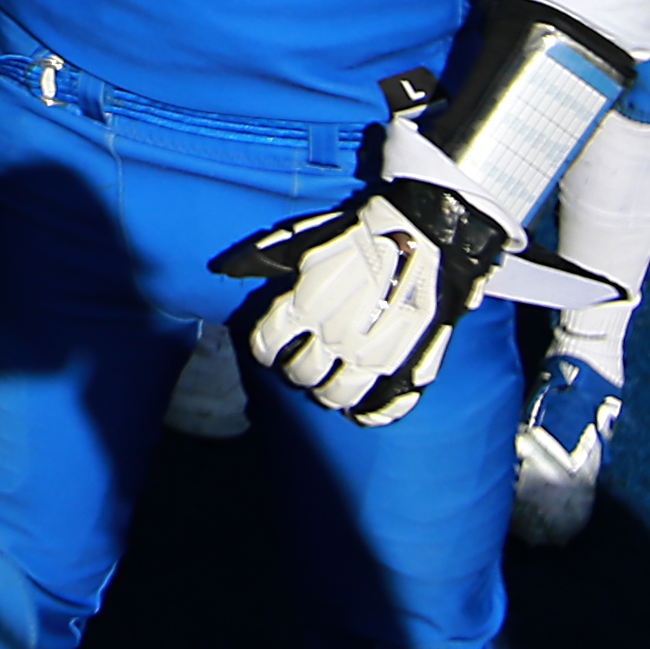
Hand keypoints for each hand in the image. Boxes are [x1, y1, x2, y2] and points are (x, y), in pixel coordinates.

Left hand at [213, 182, 498, 421]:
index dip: (264, 347)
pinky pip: (385, 407)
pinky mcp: (408, 364)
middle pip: (301, 374)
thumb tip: (225, 268)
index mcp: (306, 305)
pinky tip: (360, 412)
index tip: (268, 347)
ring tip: (326, 385)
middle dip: (294, 368)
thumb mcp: (306, 240)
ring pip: (337, 395)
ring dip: (326, 393)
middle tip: (299, 361)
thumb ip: (266, 258)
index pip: (268, 344)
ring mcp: (374, 355)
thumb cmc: (361, 234)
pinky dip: (370, 414)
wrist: (424, 234)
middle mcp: (336, 336)